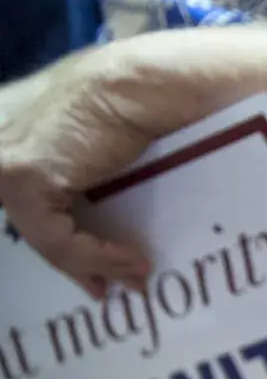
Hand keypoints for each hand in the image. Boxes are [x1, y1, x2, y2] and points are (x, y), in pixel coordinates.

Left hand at [0, 46, 156, 297]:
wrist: (141, 88)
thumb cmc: (139, 112)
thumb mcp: (108, 155)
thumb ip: (91, 181)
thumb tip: (107, 216)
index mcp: (24, 150)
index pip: (36, 215)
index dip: (68, 253)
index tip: (97, 282)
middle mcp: (6, 159)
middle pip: (37, 231)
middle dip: (77, 266)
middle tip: (112, 290)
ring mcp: (8, 168)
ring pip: (45, 240)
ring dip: (95, 265)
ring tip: (137, 274)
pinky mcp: (24, 177)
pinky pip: (57, 238)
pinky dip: (95, 256)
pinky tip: (130, 260)